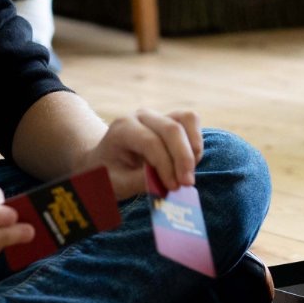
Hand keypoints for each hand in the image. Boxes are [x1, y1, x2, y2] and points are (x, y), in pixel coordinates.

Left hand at [88, 109, 203, 202]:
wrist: (107, 163)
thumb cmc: (110, 174)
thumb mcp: (119, 182)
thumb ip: (142, 181)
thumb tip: (168, 184)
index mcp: (122, 129)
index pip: (151, 142)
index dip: (166, 165)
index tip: (173, 187)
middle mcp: (141, 116)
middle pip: (172, 129)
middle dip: (183, 158)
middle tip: (188, 183)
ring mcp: (158, 115)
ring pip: (186, 119)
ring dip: (193, 148)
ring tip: (189, 172)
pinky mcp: (172, 118)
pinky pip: (191, 121)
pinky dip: (196, 141)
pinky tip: (190, 162)